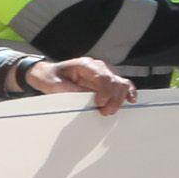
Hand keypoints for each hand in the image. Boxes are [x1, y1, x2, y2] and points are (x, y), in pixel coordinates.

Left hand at [24, 56, 140, 113]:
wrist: (47, 74)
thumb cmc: (50, 77)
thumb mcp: (55, 85)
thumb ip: (72, 91)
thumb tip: (88, 102)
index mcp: (86, 65)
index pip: (103, 77)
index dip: (105, 91)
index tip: (99, 104)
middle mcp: (98, 67)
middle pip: (115, 81)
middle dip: (113, 99)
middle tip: (104, 112)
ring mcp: (104, 74)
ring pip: (122, 84)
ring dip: (119, 99)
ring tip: (109, 111)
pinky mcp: (106, 82)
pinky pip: (122, 86)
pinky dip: (128, 93)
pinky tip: (131, 100)